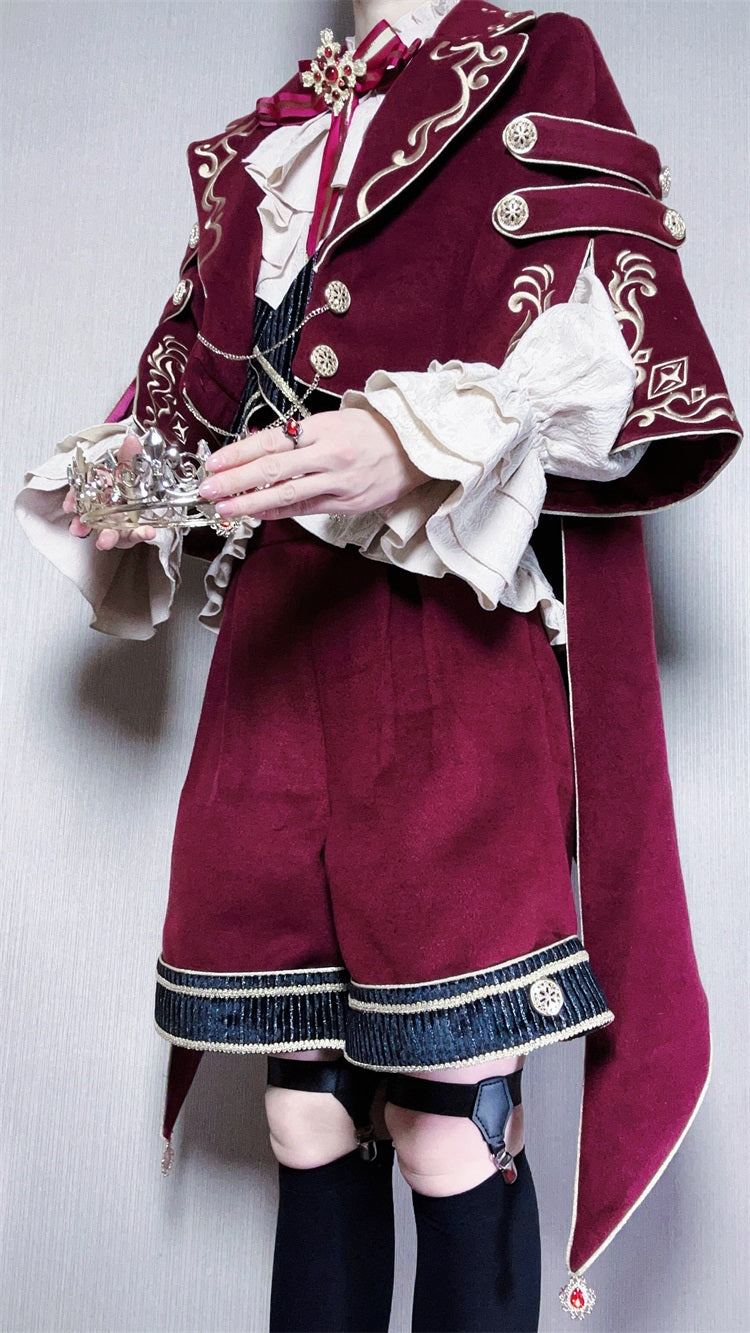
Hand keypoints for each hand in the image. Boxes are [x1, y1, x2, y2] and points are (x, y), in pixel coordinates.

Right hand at [64, 433, 156, 549]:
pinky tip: (148, 532)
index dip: (74, 500)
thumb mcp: (129, 463)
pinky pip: (136, 535)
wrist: (148, 487)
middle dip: (82, 525)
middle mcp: (105, 510)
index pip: (81, 496)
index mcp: (99, 491)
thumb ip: (129, 454)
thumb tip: (131, 438)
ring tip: (104, 542)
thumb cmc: (131, 477)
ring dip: (107, 538)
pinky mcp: (132, 532)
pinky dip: (141, 534)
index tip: (69, 506)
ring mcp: (118, 523)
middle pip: (92, 519)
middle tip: (78, 530)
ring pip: (109, 533)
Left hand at [196, 408, 427, 521]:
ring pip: (286, 495)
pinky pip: (306, 509)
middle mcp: (329, 455)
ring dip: (251, 503)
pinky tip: (257, 514)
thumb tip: (259, 448)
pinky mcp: (347, 504)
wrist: (417, 449)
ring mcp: (339, 483)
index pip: (271, 441)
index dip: (239, 454)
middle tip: (207, 490)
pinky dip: (279, 512)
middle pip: (272, 469)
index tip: (214, 464)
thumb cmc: (374, 431)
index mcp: (324, 428)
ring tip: (225, 508)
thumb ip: (301, 435)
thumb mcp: (336, 420)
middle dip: (235, 481)